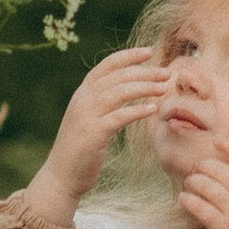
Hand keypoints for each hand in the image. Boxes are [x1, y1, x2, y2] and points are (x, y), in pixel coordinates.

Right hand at [23, 49, 172, 228]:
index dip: (128, 56)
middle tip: (167, 72)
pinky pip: (118, 117)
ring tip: (164, 88)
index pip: (106, 66)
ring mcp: (85, 116)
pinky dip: (136, 110)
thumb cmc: (81, 150)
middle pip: (117, 76)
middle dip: (144, 71)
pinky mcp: (92, 135)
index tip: (149, 52)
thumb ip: (104, 103)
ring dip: (144, 87)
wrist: (61, 177)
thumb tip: (128, 91)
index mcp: (82, 94)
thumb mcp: (90, 120)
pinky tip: (153, 109)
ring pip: (118, 92)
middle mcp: (82, 100)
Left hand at [173, 134, 228, 228]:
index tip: (216, 141)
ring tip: (190, 183)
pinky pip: (198, 207)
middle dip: (204, 165)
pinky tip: (184, 199)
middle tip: (198, 169)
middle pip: (219, 168)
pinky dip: (188, 200)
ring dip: (193, 181)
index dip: (228, 144)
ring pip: (205, 185)